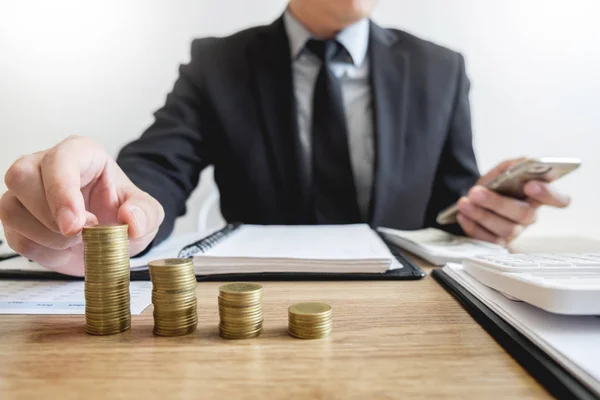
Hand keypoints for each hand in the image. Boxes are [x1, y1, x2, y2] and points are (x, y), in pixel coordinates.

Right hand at [0, 136, 163, 275]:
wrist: (112, 235)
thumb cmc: (123, 210)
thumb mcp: (148, 211)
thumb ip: (145, 213)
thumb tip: (130, 219)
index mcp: (80, 153)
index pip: (59, 160)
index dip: (62, 191)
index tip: (76, 223)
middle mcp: (45, 167)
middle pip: (22, 177)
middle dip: (50, 214)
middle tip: (81, 234)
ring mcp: (26, 194)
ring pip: (11, 209)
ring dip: (46, 236)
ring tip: (78, 241)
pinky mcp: (19, 222)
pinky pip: (17, 238)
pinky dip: (43, 251)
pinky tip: (65, 249)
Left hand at [456, 158, 570, 244]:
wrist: (477, 199)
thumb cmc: (498, 185)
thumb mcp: (503, 171)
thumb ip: (513, 166)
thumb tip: (521, 164)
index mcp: (538, 196)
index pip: (559, 199)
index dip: (548, 194)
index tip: (530, 185)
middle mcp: (530, 215)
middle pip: (524, 215)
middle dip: (498, 203)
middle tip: (476, 192)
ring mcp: (515, 231)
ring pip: (505, 229)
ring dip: (481, 215)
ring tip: (464, 203)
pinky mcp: (498, 242)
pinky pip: (488, 240)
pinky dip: (473, 227)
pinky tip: (462, 215)